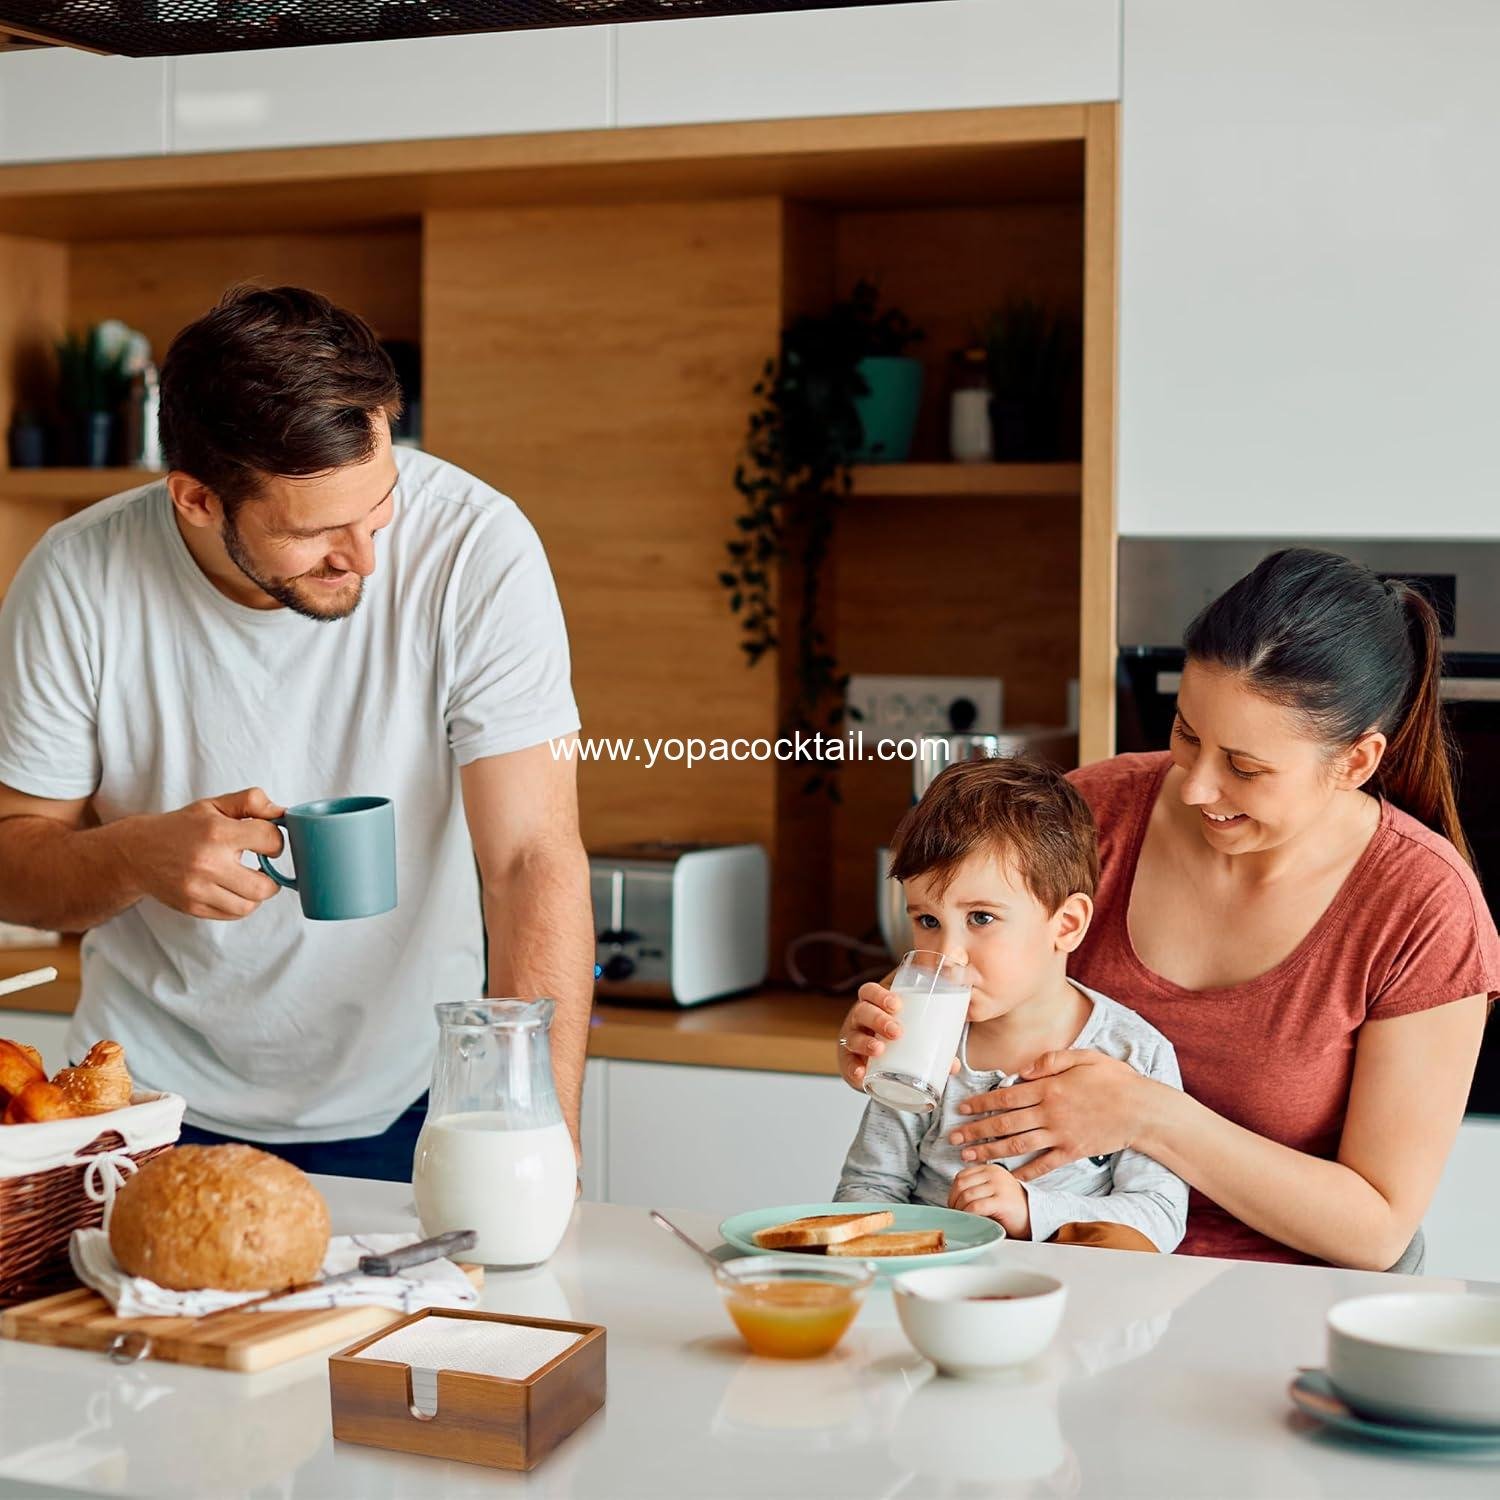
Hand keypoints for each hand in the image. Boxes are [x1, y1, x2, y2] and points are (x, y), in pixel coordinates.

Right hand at [123, 787, 286, 919]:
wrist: (136, 852)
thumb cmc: (181, 827)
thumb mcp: (214, 805)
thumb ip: (251, 801)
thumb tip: (282, 812)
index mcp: (217, 832)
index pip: (270, 840)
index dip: (276, 840)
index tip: (267, 841)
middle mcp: (208, 863)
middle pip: (265, 885)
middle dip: (272, 876)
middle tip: (264, 866)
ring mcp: (198, 889)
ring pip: (250, 905)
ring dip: (257, 893)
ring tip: (249, 879)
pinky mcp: (192, 907)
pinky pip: (232, 914)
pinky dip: (240, 904)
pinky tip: (234, 889)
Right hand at [837, 980, 961, 1090]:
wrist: (878, 1065)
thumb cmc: (898, 1039)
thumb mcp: (914, 1034)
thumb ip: (934, 1045)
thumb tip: (953, 1065)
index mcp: (875, 1005)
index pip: (870, 991)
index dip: (880, 994)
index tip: (897, 1004)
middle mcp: (859, 1019)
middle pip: (862, 1011)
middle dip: (878, 1019)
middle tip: (897, 1031)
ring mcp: (852, 1039)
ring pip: (853, 1036)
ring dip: (865, 1042)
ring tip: (879, 1050)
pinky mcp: (848, 1061)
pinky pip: (847, 1064)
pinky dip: (853, 1068)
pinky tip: (861, 1073)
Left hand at [947, 1050, 1150, 1182]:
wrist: (1142, 1110)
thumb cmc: (1114, 1080)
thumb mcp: (1083, 1056)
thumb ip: (1051, 1060)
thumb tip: (1024, 1070)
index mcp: (1049, 1088)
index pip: (1005, 1096)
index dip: (981, 1103)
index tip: (962, 1108)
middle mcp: (1050, 1113)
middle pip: (1005, 1123)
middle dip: (976, 1131)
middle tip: (954, 1138)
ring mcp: (1060, 1135)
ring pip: (1018, 1145)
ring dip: (991, 1151)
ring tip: (969, 1157)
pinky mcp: (1072, 1152)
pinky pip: (1043, 1165)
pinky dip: (1025, 1173)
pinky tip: (1008, 1177)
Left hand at [948, 1162, 1029, 1237]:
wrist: (1033, 1219)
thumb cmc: (1009, 1208)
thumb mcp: (992, 1191)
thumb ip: (975, 1187)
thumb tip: (952, 1198)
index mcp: (990, 1169)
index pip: (961, 1176)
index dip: (952, 1192)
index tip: (954, 1205)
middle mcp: (995, 1174)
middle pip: (961, 1185)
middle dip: (954, 1202)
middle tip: (956, 1214)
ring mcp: (999, 1186)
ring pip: (966, 1196)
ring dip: (960, 1210)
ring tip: (963, 1219)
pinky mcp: (1002, 1201)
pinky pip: (976, 1207)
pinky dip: (968, 1215)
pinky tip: (971, 1221)